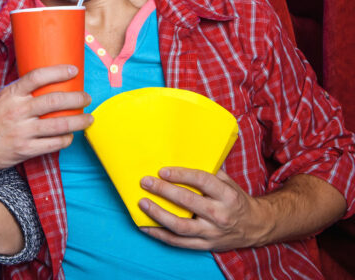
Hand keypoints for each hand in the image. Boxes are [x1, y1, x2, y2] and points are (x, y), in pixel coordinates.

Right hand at [0, 64, 91, 186]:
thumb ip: (19, 93)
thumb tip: (45, 83)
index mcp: (10, 95)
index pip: (37, 77)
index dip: (58, 71)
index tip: (73, 70)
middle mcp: (17, 111)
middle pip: (54, 101)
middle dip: (76, 98)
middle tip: (86, 97)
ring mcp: (21, 132)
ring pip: (59, 124)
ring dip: (78, 121)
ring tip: (88, 118)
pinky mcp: (24, 150)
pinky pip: (53, 144)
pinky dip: (66, 139)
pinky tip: (69, 136)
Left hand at [137, 167, 269, 250]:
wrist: (255, 227)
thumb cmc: (235, 200)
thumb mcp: (228, 182)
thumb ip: (209, 170)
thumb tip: (183, 154)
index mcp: (227, 195)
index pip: (202, 181)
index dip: (181, 175)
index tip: (162, 171)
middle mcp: (220, 215)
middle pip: (187, 202)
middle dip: (164, 190)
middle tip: (146, 182)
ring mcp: (212, 232)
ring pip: (180, 226)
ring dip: (158, 214)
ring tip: (142, 202)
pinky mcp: (205, 245)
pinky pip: (178, 242)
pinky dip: (159, 234)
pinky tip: (145, 226)